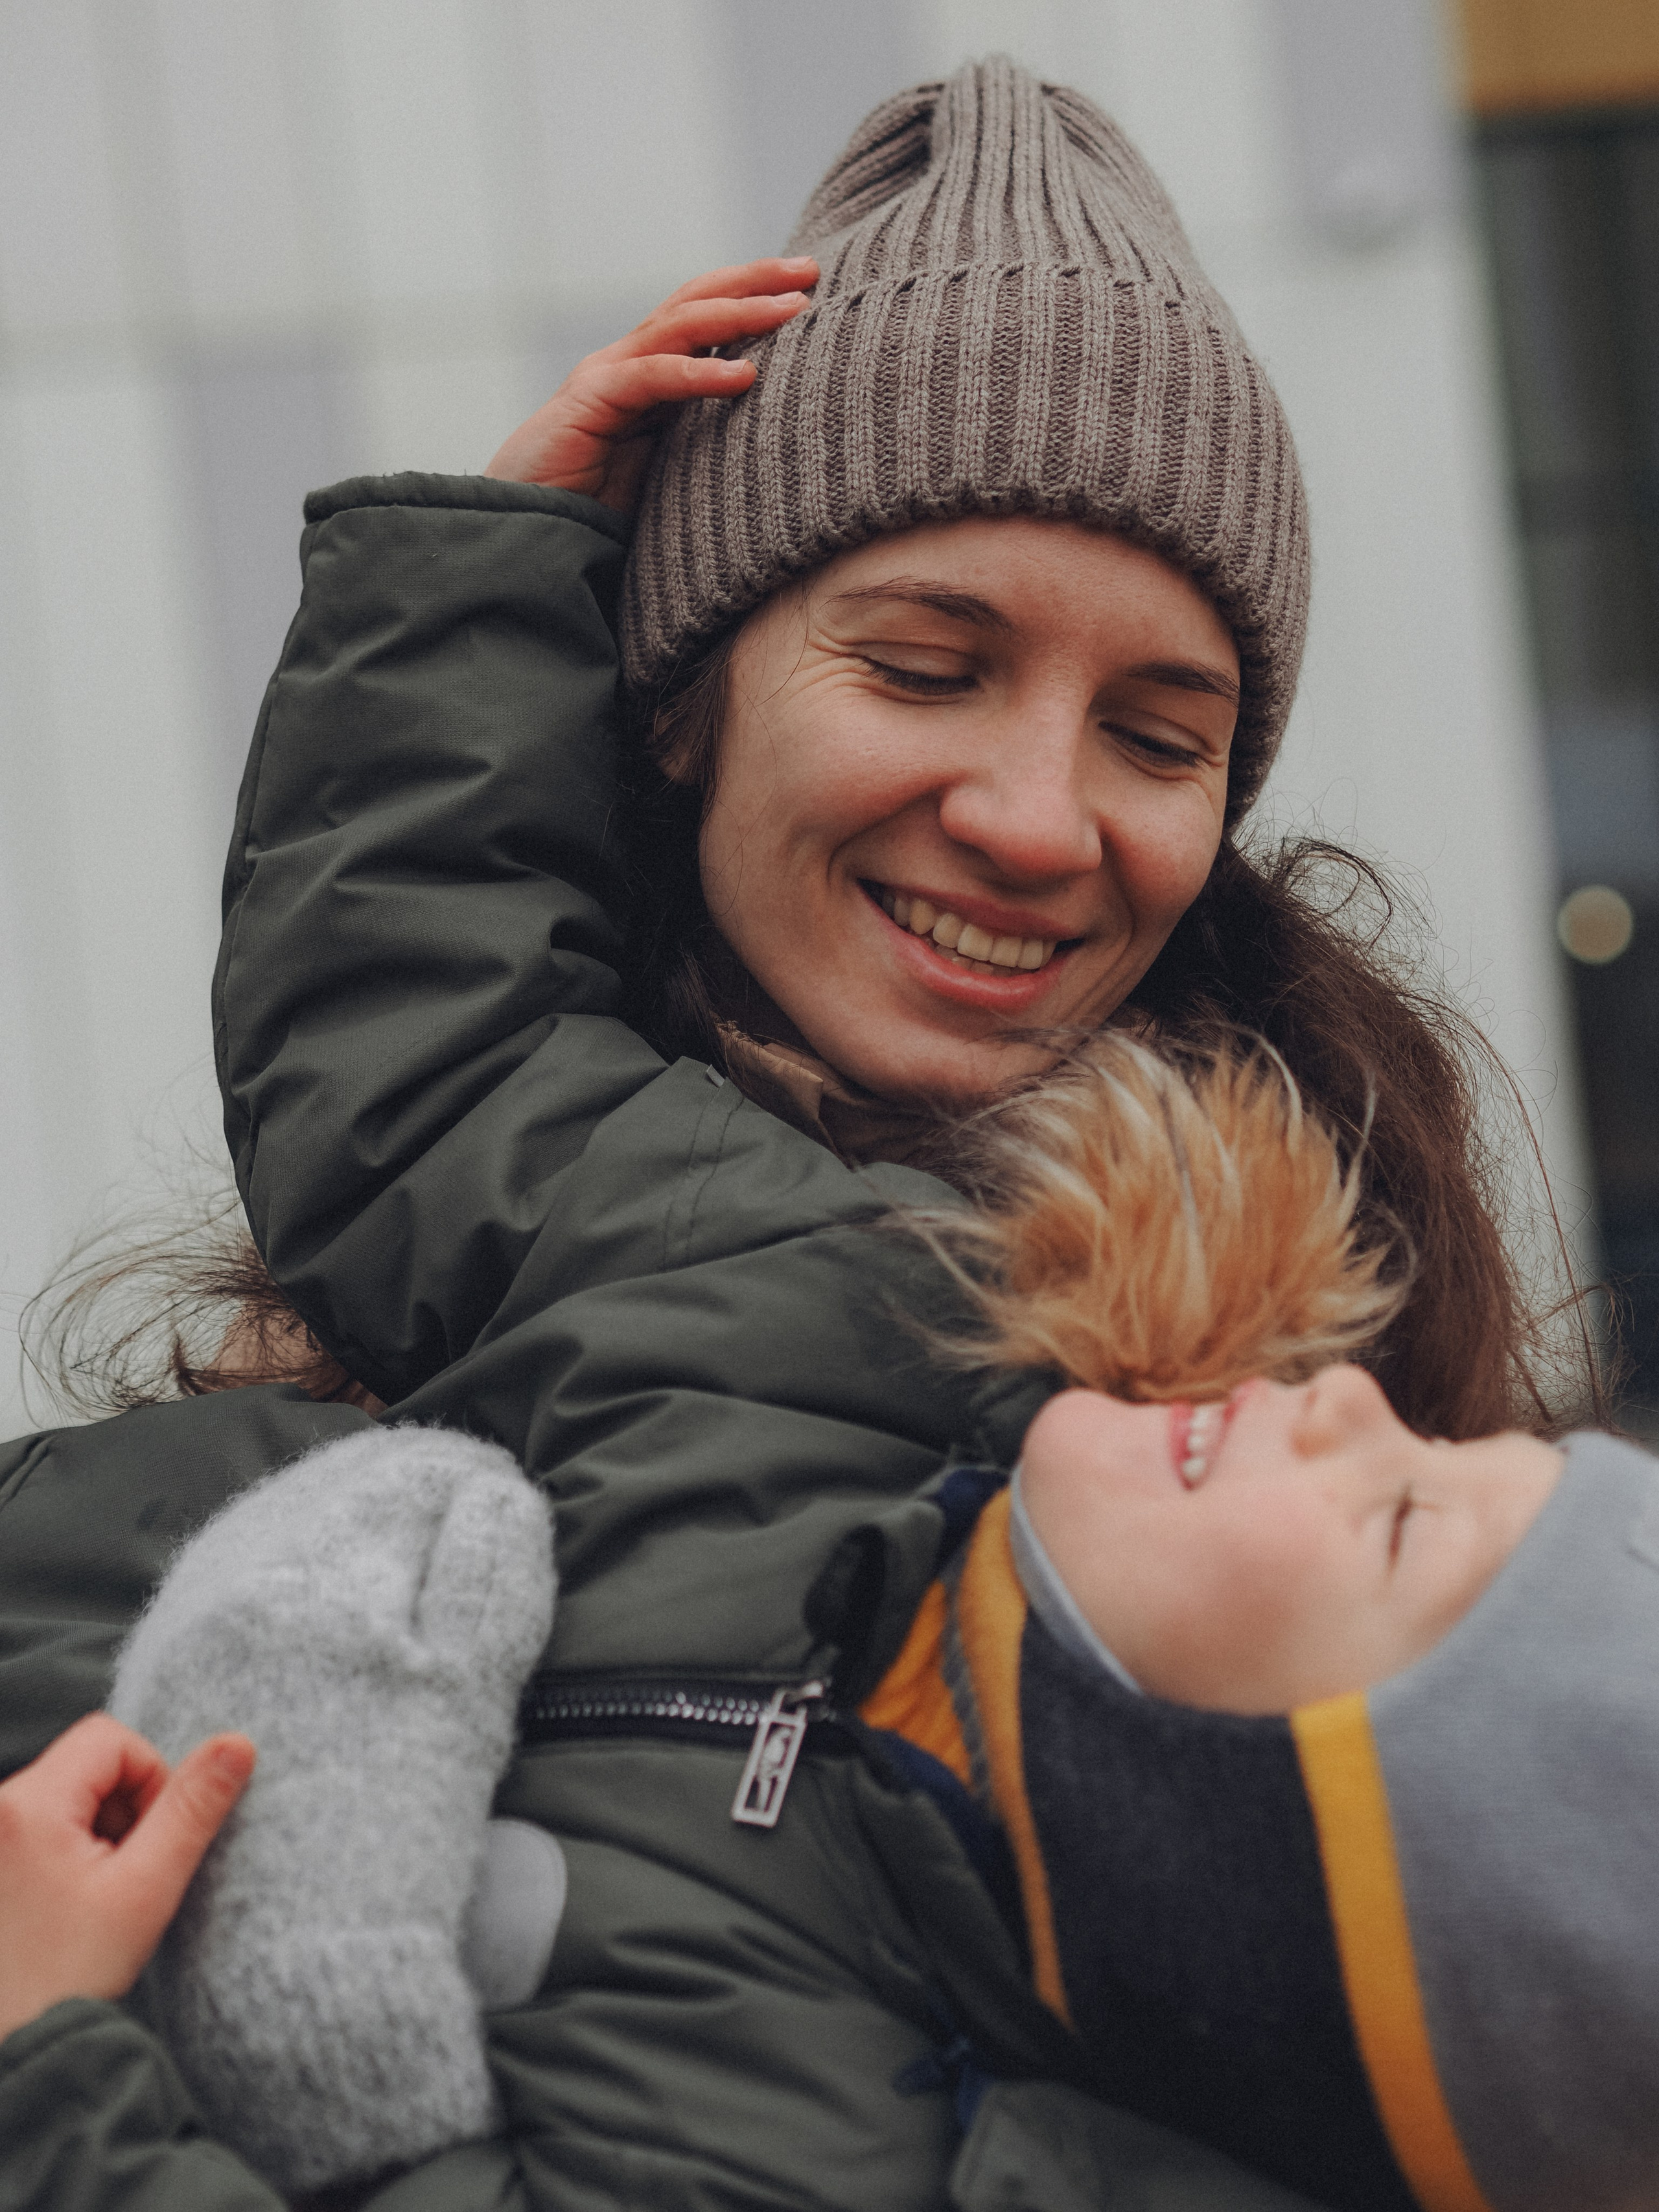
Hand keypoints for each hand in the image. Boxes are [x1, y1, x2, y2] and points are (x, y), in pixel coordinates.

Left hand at [0, 1713, 254, 2041]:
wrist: (13, 2053)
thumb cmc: (71, 1977)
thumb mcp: (146, 1889)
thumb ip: (192, 1809)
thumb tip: (237, 1742)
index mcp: (24, 1805)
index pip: (110, 1738)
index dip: (151, 1779)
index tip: (149, 1845)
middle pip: (85, 1764)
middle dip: (123, 1809)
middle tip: (124, 1875)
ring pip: (64, 1795)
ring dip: (95, 1831)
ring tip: (94, 1896)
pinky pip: (37, 1826)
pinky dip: (67, 1851)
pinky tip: (68, 1904)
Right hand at [485, 257, 818, 512]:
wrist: (526, 536)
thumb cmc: (594, 515)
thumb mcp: (665, 473)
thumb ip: (701, 447)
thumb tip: (769, 447)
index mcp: (649, 379)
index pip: (705, 320)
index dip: (753, 298)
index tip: (809, 289)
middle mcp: (628, 365)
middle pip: (696, 302)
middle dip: (755, 282)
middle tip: (811, 270)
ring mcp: (606, 378)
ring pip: (679, 326)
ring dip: (740, 313)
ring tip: (792, 307)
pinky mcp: (589, 404)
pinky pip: (652, 378)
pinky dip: (699, 374)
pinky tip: (743, 377)